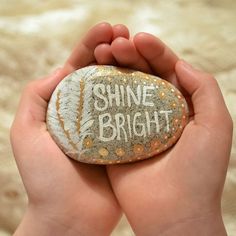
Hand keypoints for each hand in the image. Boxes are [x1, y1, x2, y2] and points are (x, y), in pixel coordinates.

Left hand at [10, 22, 129, 235]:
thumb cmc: (46, 180)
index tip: (107, 28)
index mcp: (67, 107)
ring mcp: (111, 126)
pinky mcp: (128, 140)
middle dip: (115, 50)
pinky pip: (136, 113)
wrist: (71, 217)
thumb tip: (64, 69)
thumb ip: (37, 96)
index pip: (79, 67)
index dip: (91, 45)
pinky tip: (152, 79)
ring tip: (142, 48)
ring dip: (131, 67)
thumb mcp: (26, 133)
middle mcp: (89, 113)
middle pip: (103, 74)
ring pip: (122, 90)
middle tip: (127, 33)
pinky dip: (143, 95)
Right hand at [101, 33, 232, 234]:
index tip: (140, 38)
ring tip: (101, 53)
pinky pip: (105, 112)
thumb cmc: (199, 172)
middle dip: (129, 55)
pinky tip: (91, 79)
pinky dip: (99, 95)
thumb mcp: (216, 124)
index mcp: (178, 106)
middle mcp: (154, 112)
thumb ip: (203, 88)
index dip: (154, 51)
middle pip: (141, 75)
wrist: (172, 213)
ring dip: (111, 69)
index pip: (166, 70)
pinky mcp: (114, 137)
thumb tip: (180, 63)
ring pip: (121, 89)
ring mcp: (132, 124)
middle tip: (115, 44)